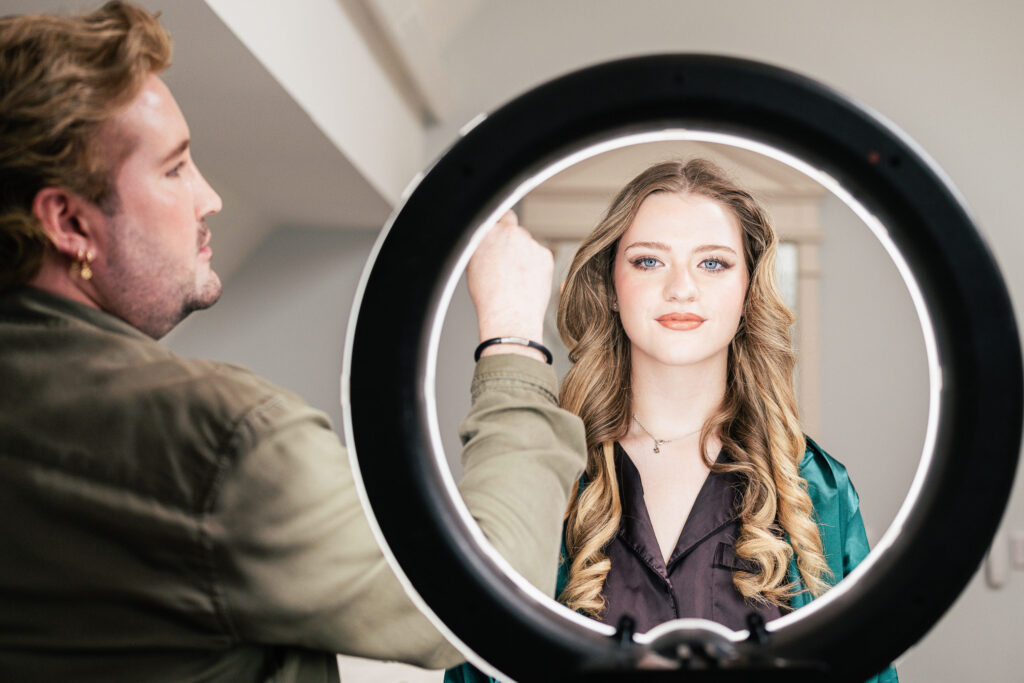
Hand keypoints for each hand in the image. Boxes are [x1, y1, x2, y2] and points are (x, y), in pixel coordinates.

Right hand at [467, 210, 552, 360]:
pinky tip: (527, 282)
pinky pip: (540, 255)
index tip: (497, 234)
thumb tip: (488, 240)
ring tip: (516, 278)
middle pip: (512, 225)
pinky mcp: (545, 254)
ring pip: (526, 242)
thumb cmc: (489, 299)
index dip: (497, 224)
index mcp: (486, 233)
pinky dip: (535, 265)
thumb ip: (482, 246)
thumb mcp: (473, 266)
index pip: (495, 214)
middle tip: (508, 259)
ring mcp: (529, 242)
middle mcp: (508, 232)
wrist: (510, 317)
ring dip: (523, 253)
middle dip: (510, 237)